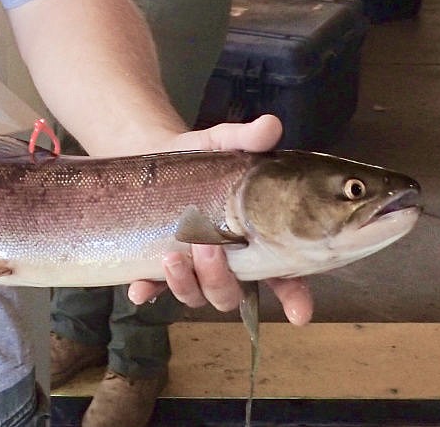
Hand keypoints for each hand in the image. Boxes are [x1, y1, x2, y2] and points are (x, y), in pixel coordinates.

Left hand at [127, 114, 313, 325]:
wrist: (155, 156)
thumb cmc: (202, 158)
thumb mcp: (223, 143)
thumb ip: (247, 139)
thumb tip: (270, 126)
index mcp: (256, 243)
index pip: (284, 278)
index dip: (294, 298)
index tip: (298, 312)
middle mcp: (226, 264)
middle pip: (230, 294)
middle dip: (220, 279)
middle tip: (209, 247)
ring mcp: (191, 269)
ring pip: (195, 296)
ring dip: (185, 285)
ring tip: (172, 257)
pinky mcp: (158, 267)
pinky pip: (154, 290)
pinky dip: (148, 292)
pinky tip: (140, 289)